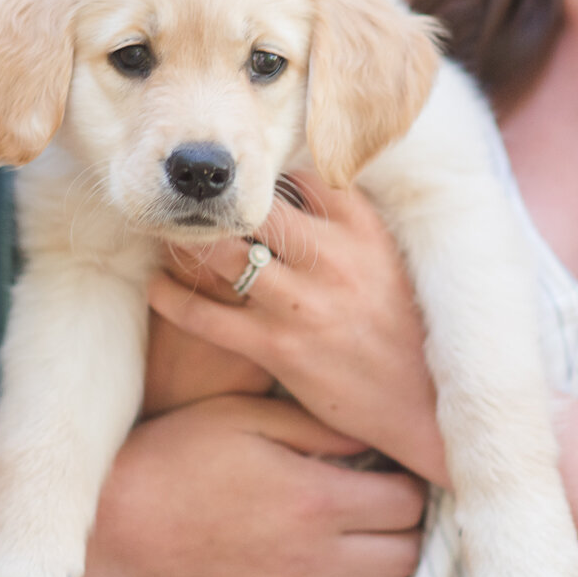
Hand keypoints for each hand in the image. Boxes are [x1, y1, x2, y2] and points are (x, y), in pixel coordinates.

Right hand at [78, 394, 424, 576]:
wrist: (105, 530)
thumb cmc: (169, 458)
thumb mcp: (241, 417)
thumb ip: (315, 428)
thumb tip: (369, 439)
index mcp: (315, 501)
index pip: (407, 503)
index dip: (407, 482)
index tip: (389, 469)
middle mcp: (313, 560)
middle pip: (405, 556)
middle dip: (404, 527)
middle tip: (381, 503)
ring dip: (381, 568)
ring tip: (359, 539)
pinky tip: (326, 574)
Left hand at [148, 177, 449, 485]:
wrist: (421, 403)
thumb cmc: (402, 326)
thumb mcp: (388, 257)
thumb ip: (346, 220)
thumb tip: (300, 182)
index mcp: (362, 228)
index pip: (300, 173)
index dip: (266, 172)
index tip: (241, 177)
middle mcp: (331, 257)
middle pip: (254, 207)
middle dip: (218, 204)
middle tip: (186, 200)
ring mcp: (302, 303)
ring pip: (224, 253)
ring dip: (189, 243)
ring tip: (168, 236)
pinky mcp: (278, 349)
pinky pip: (207, 318)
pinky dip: (173, 300)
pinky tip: (157, 287)